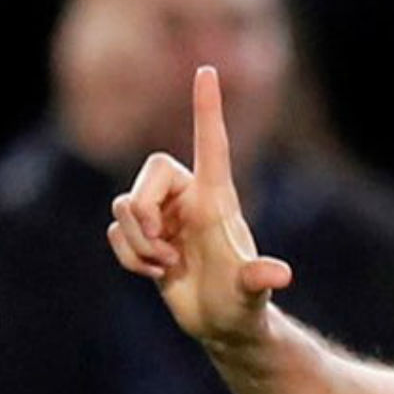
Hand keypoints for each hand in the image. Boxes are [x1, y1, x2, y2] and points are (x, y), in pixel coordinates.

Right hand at [106, 66, 291, 343]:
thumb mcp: (251, 295)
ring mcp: (165, 216)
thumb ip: (258, 281)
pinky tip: (155, 272)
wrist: (222, 324)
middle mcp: (190, 199)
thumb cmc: (244, 306)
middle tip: (165, 247)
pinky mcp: (144, 234)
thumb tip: (279, 275)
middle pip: (148, 172)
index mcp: (217, 199)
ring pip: (123, 205)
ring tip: (167, 265)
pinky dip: (129, 256)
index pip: (211, 143)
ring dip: (138, 243)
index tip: (207, 69)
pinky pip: (115, 230)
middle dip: (143, 210)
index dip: (206, 108)